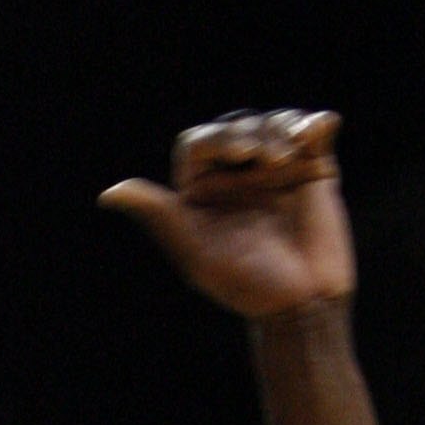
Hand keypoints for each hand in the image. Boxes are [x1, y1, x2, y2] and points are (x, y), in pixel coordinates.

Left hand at [99, 109, 355, 315]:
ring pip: (275, 123)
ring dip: (283, 127)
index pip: (199, 143)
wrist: (302, 301)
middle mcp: (238, 174)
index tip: (238, 155)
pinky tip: (318, 130)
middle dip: (253, 134)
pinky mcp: (314, 168)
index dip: (216, 139)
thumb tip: (107, 194)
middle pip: (238, 126)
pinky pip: (314, 131)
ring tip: (289, 156)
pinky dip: (316, 123)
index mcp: (203, 190)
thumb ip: (159, 215)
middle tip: (268, 160)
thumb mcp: (195, 250)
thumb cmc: (244, 283)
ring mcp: (277, 169)